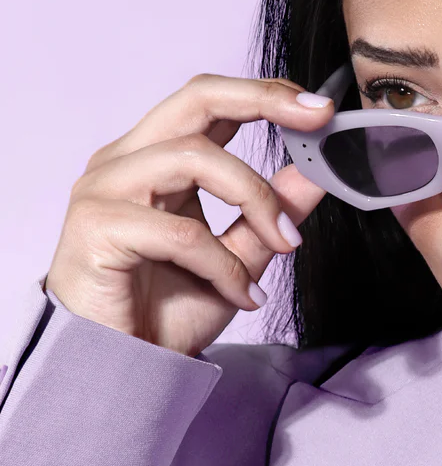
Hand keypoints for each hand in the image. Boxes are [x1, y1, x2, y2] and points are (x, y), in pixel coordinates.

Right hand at [45, 74, 334, 356]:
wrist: (128, 370)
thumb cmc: (167, 314)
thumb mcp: (240, 257)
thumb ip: (271, 213)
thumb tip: (316, 173)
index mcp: (156, 161)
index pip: (210, 104)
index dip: (265, 95)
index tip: (321, 109)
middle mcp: (127, 162)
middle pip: (196, 100)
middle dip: (264, 101)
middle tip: (317, 121)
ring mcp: (105, 189)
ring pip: (195, 158)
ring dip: (256, 203)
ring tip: (284, 247)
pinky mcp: (97, 226)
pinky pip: (181, 231)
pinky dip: (224, 264)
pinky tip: (241, 295)